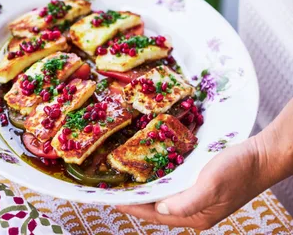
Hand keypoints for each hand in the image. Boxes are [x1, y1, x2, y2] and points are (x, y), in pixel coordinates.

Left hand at [118, 99, 292, 229]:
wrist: (261, 156)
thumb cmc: (239, 171)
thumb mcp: (212, 186)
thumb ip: (186, 202)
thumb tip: (160, 209)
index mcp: (195, 216)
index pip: (155, 214)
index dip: (133, 206)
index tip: (113, 200)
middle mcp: (193, 209)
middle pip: (157, 207)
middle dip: (136, 199)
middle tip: (116, 189)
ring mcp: (196, 197)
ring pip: (164, 196)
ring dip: (147, 189)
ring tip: (128, 181)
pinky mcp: (200, 184)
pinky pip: (173, 185)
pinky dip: (160, 180)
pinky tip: (152, 171)